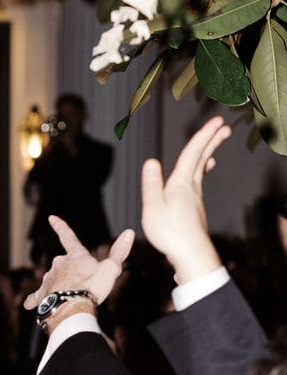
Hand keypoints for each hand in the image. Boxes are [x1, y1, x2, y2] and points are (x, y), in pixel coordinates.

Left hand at [26, 220, 135, 326]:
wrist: (73, 307)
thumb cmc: (93, 288)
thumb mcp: (111, 269)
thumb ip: (119, 252)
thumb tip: (129, 232)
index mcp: (75, 256)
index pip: (68, 236)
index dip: (61, 226)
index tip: (51, 218)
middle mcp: (58, 264)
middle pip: (65, 264)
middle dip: (74, 273)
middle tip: (86, 286)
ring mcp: (49, 279)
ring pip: (54, 279)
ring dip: (61, 286)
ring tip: (73, 298)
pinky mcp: (42, 295)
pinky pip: (36, 297)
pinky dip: (34, 301)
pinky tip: (29, 305)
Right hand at [140, 115, 229, 282]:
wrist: (190, 254)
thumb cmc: (170, 232)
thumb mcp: (153, 207)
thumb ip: (151, 184)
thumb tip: (150, 161)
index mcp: (181, 183)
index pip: (193, 153)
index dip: (204, 135)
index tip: (217, 120)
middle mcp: (191, 188)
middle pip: (202, 159)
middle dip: (212, 141)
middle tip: (224, 127)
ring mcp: (195, 199)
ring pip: (201, 171)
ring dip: (207, 156)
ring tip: (213, 148)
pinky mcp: (194, 210)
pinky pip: (197, 184)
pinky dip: (199, 174)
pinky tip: (197, 179)